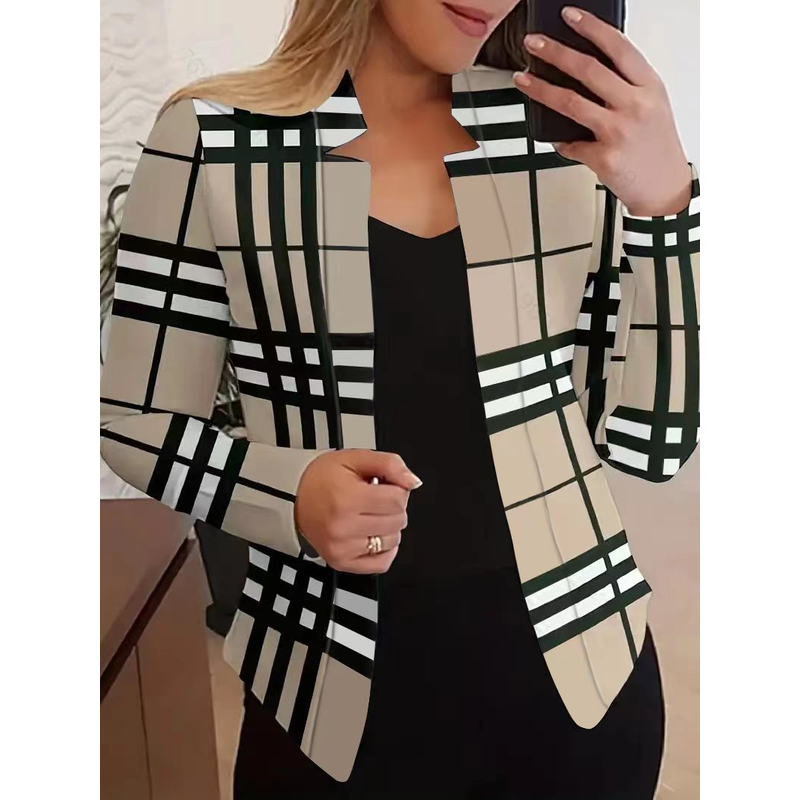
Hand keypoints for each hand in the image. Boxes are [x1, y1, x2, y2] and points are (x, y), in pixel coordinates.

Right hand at [295, 450, 421, 573]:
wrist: (292, 497)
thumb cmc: (322, 478)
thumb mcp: (355, 458)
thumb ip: (389, 464)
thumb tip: (413, 481)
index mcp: (347, 498)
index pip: (398, 500)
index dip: (398, 489)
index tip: (385, 486)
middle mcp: (343, 526)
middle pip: (397, 520)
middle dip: (393, 507)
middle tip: (376, 499)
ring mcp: (342, 548)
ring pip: (392, 541)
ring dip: (389, 527)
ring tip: (370, 515)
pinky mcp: (341, 562)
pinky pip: (381, 564)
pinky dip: (385, 550)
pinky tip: (374, 534)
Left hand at [514, 6, 691, 216]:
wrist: (665, 188)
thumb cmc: (656, 147)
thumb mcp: (653, 105)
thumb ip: (626, 86)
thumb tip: (586, 70)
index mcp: (648, 87)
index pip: (617, 47)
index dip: (590, 27)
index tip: (568, 16)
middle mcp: (634, 105)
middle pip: (588, 69)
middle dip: (555, 52)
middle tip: (533, 43)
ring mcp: (618, 131)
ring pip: (570, 102)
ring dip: (540, 88)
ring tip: (522, 79)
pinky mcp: (604, 157)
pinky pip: (569, 144)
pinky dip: (559, 141)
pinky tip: (555, 138)